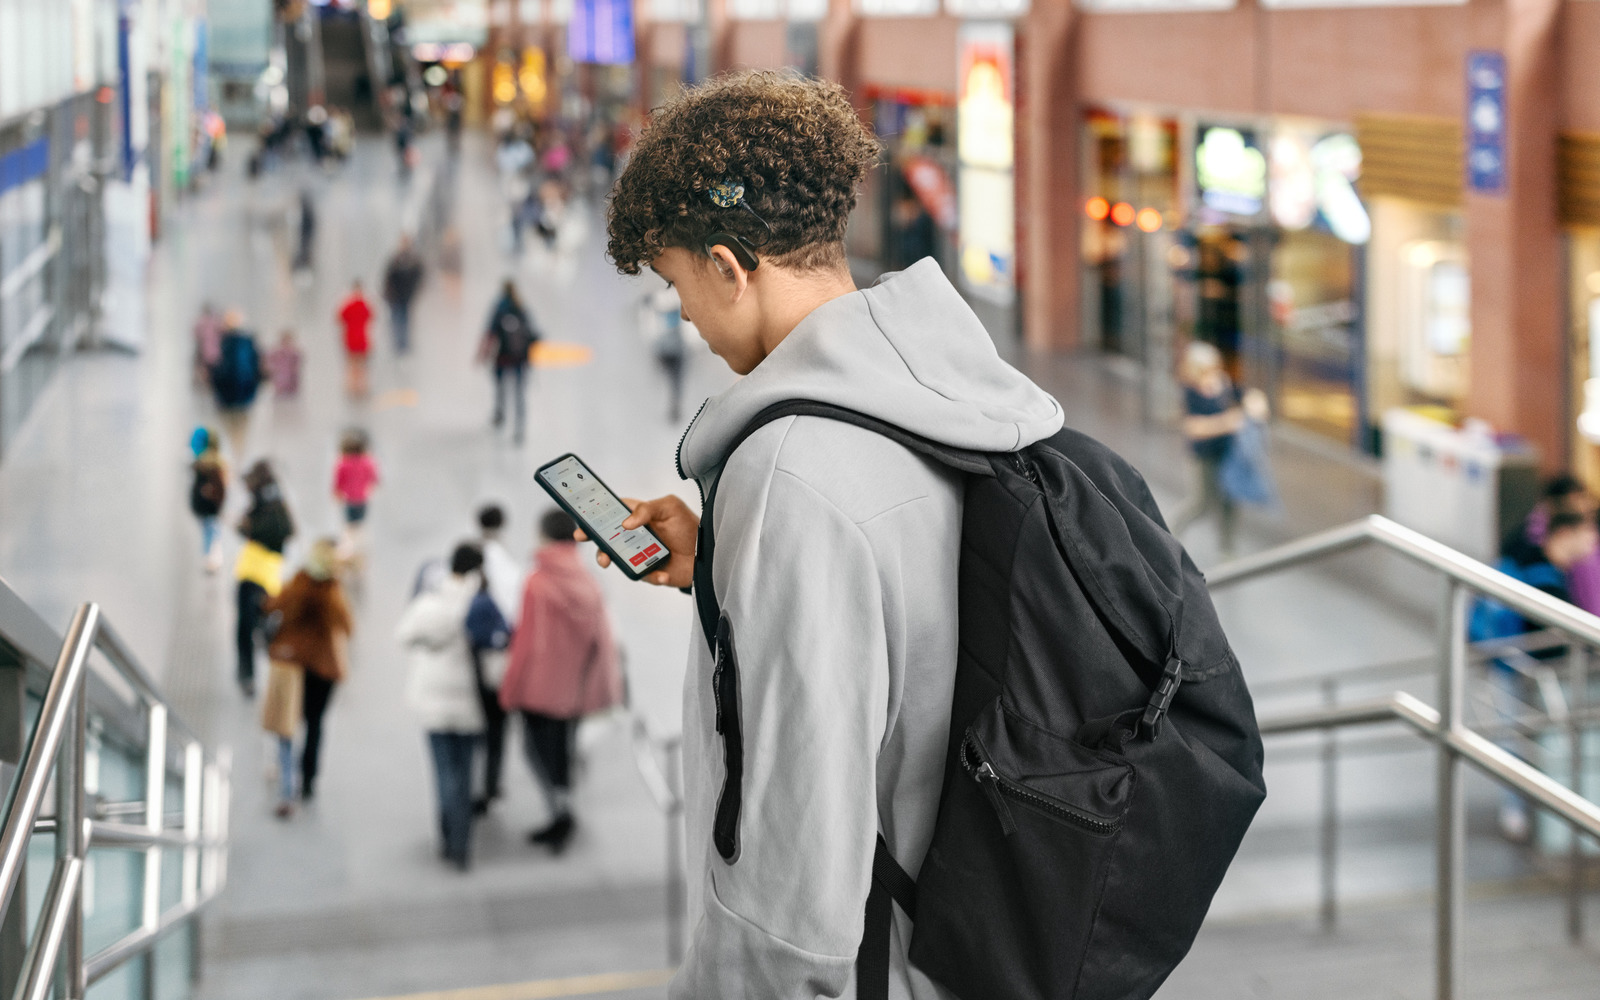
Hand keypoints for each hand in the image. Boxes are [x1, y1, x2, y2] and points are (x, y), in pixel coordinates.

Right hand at [578, 495, 697, 587]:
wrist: (706, 552)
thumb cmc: (687, 525)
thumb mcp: (670, 507)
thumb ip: (647, 509)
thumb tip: (626, 524)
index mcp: (636, 516)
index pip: (610, 513)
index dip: (593, 515)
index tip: (582, 519)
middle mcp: (634, 536)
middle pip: (606, 537)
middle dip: (592, 538)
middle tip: (583, 537)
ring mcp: (639, 555)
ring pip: (616, 559)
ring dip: (610, 558)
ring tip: (608, 560)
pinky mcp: (649, 572)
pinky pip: (643, 575)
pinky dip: (652, 576)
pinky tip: (662, 574)